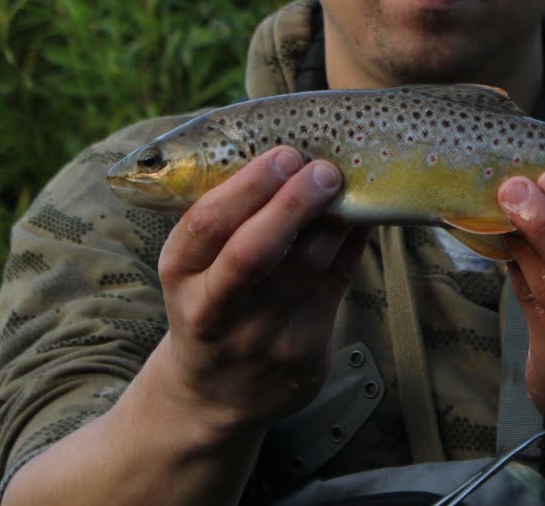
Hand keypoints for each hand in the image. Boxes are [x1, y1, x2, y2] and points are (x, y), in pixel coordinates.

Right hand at [155, 145, 369, 433]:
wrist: (215, 396)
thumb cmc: (212, 303)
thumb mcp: (196, 268)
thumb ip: (230, 219)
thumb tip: (290, 147)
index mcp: (181, 275)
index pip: (205, 225)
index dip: (248, 186)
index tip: (282, 153)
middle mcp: (215, 310)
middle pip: (252, 253)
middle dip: (291, 204)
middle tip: (322, 167)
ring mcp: (260, 338)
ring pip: (306, 268)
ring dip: (333, 220)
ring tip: (347, 183)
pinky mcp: (302, 354)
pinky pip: (337, 285)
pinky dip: (352, 244)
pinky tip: (362, 215)